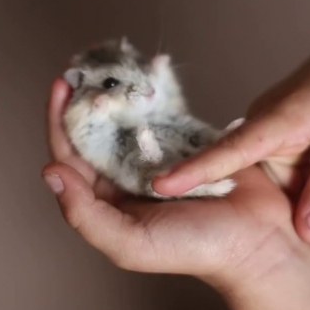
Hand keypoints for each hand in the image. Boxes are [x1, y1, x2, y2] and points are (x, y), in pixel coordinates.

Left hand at [42, 78, 309, 309]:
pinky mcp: (186, 143)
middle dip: (87, 98)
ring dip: (117, 90)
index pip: (71, 156)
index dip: (61, 122)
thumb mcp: (129, 243)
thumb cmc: (194, 249)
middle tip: (83, 64)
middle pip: (96, 130)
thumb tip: (51, 172)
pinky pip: (163, 113)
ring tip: (110, 60)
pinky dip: (153, 92)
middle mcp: (126, 176)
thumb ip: (84, 214)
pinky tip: (146, 69)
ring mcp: (156, 157)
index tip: (61, 86)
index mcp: (106, 199)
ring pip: (127, 117)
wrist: (257, 243)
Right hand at [152, 15, 309, 243]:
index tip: (158, 185)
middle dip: (309, 206)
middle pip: (267, 182)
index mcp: (279, 118)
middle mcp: (267, 123)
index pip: (229, 151)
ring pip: (286, 178)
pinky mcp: (283, 132)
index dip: (194, 171)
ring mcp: (274, 128)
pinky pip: (294, 168)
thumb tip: (307, 231)